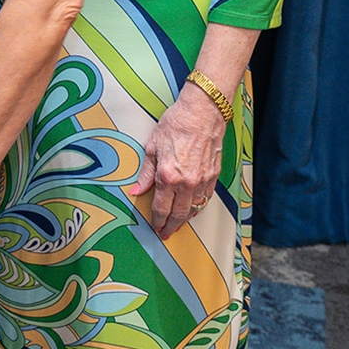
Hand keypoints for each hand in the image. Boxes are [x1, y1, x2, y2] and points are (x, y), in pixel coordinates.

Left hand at [129, 81, 225, 238]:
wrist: (202, 114)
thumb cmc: (175, 126)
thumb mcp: (151, 147)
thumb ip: (145, 174)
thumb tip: (135, 191)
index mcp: (167, 176)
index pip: (161, 207)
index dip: (157, 220)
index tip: (154, 226)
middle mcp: (186, 182)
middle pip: (179, 213)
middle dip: (170, 226)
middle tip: (165, 234)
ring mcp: (202, 181)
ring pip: (194, 208)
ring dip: (185, 219)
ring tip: (177, 225)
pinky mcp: (213, 176)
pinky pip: (205, 198)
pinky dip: (198, 207)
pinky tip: (192, 209)